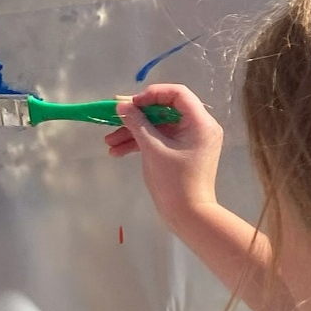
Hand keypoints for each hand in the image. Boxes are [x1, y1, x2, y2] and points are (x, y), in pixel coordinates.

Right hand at [106, 82, 224, 240]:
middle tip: (114, 121)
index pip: (177, 93)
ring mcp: (189, 140)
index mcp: (200, 122)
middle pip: (164, 110)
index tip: (132, 104)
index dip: (152, 94)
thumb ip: (137, 124)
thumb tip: (122, 105)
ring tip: (109, 143)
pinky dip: (141, 144)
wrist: (189, 216)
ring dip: (134, 132)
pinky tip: (118, 152)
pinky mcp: (181, 152)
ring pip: (159, 127)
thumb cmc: (175, 181)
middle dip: (137, 117)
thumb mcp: (153, 149)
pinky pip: (160, 140)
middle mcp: (198, 127)